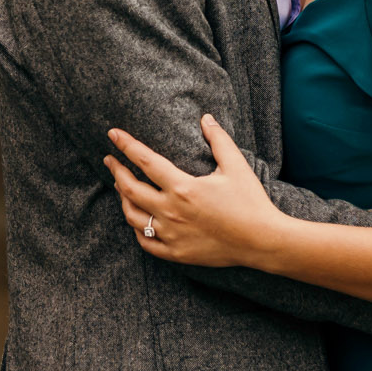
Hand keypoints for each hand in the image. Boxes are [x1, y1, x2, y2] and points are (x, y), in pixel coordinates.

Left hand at [104, 114, 288, 267]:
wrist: (262, 241)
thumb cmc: (250, 201)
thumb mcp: (236, 166)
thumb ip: (218, 140)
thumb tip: (206, 118)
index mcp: (183, 187)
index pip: (145, 161)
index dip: (127, 145)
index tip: (113, 135)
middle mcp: (171, 211)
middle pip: (131, 189)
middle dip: (117, 172)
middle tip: (109, 160)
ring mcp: (171, 234)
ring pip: (134, 217)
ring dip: (124, 200)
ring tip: (121, 188)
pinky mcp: (177, 252)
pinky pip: (146, 242)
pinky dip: (138, 229)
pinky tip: (138, 220)